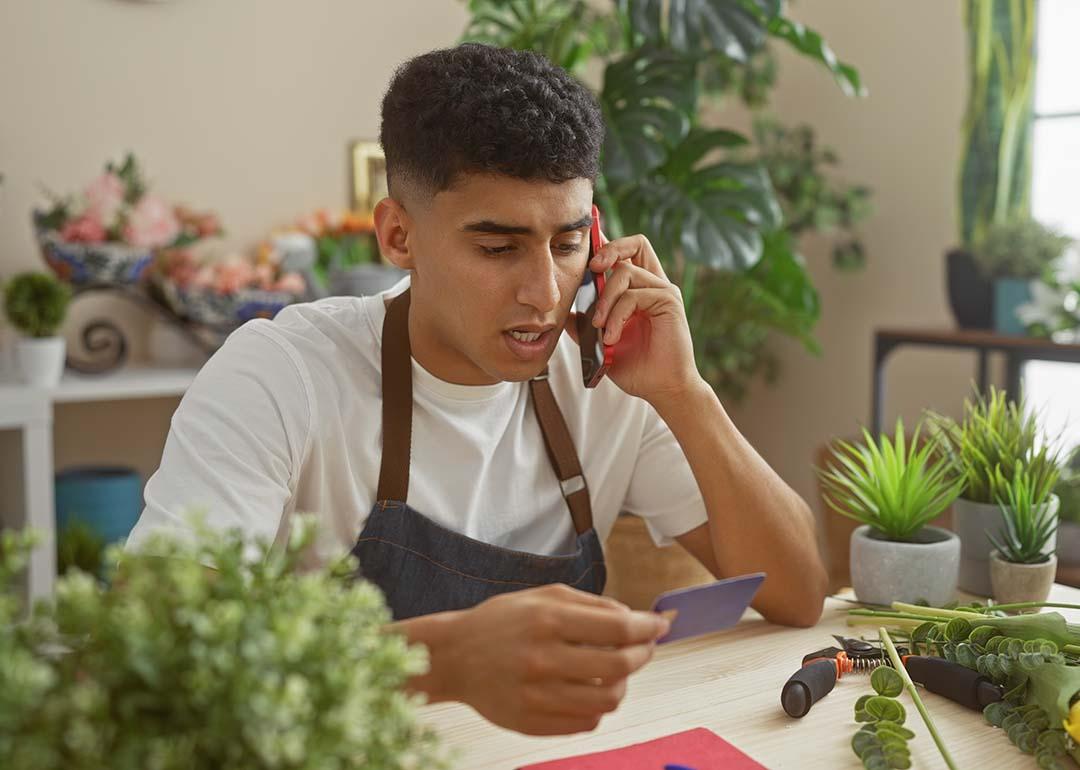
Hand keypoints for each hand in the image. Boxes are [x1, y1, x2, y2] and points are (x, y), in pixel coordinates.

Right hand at [443, 584, 668, 734]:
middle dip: (642, 655)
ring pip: (608, 700)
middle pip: (619, 667)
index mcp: (547, 620)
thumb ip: (592, 605)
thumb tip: (637, 619)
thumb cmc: (501, 621)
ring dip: (624, 684)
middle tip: (644, 648)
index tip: (659, 626)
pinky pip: (586, 721)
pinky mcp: (531, 722)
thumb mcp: (543, 596)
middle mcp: (543, 658)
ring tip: (618, 671)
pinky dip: (599, 705)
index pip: (619, 630)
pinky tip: (591, 689)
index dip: (648, 628)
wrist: (453, 657)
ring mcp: (536, 695)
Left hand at [565, 234, 703, 407]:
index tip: (586, 248)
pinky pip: (633, 295)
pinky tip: (612, 337)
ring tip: (599, 327)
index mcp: (639, 290)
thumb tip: (564, 313)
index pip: (626, 254)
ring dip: (604, 300)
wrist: (662, 389)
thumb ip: (585, 325)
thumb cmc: (637, 367)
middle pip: (635, 244)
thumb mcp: (601, 344)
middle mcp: (654, 285)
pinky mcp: (669, 301)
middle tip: (591, 269)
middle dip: (609, 249)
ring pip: (625, 273)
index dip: (606, 244)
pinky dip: (616, 315)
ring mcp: (663, 291)